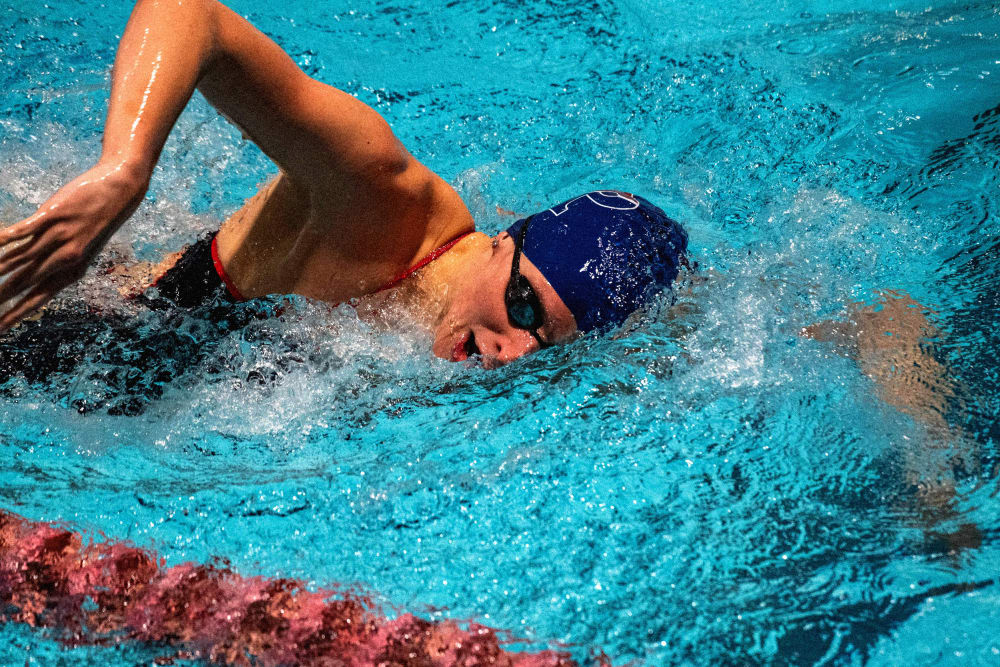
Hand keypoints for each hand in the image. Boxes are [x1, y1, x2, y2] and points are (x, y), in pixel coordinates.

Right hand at [0, 160, 147, 330]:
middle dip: (1, 299)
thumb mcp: (80, 248)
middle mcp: (66, 258)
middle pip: (25, 284)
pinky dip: (5, 239)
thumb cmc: (97, 220)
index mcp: (73, 271)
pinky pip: (23, 231)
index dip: (16, 315)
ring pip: (22, 260)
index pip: (37, 299)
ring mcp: (61, 236)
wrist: (122, 190)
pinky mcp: (55, 215)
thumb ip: (55, 261)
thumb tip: (31, 271)